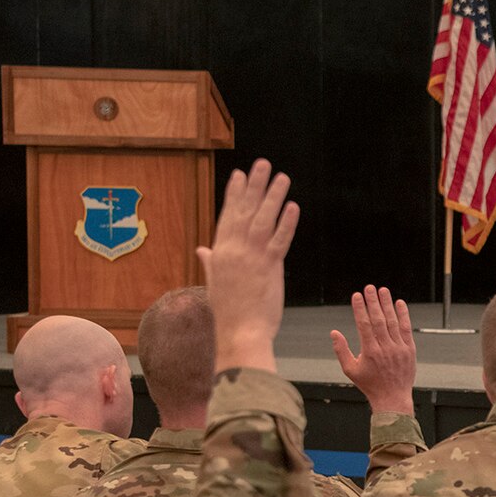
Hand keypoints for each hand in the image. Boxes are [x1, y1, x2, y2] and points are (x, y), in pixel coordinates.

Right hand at [198, 161, 298, 372]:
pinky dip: (287, 222)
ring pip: (263, 219)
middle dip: (254, 186)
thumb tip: (202, 249)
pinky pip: (280, 239)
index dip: (234, 194)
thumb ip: (210, 262)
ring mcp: (251, 257)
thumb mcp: (215, 282)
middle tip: (262, 164)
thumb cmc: (230, 312)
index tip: (239, 175)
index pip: (228, 216)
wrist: (240, 333)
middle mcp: (234, 250)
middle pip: (245, 211)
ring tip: (282, 177)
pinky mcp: (269, 266)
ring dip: (273, 196)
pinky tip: (293, 206)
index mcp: (221, 253)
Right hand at [330, 286, 416, 414]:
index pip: (364, 325)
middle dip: (373, 302)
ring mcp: (399, 348)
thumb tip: (334, 332)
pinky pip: (406, 329)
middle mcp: (385, 348)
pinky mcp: (410, 349)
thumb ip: (341, 350)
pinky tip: (399, 303)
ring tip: (382, 290)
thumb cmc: (369, 384)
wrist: (393, 397)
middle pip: (379, 319)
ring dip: (387, 304)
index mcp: (370, 352)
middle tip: (369, 287)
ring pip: (393, 321)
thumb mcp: (350, 370)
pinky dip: (403, 315)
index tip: (357, 296)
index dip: (360, 309)